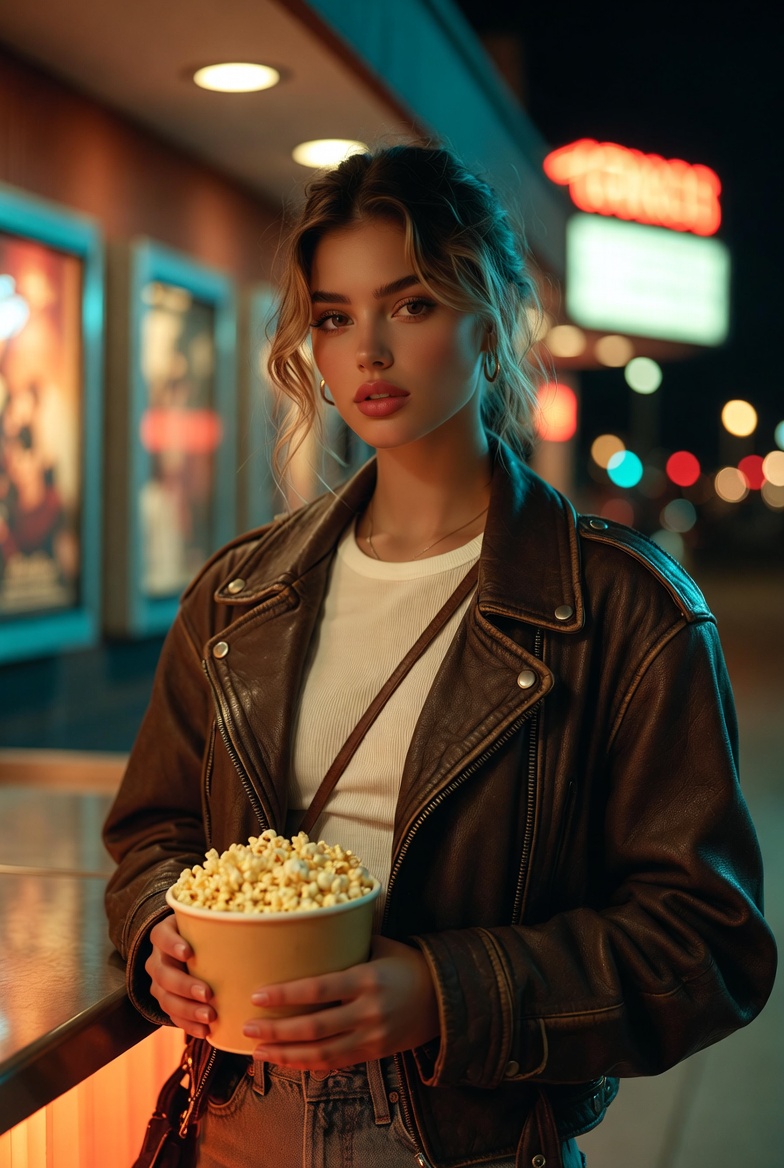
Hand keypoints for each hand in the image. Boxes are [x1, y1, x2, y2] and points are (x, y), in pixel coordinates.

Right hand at [146, 913, 214, 1037]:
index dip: (172, 945)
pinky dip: (188, 1025)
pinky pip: (172, 1016)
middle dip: (185, 986)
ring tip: (209, 1017)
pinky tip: (205, 1031)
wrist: (185, 948)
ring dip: (188, 1010)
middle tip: (207, 994)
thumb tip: (254, 924)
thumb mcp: (205, 924)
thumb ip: (220, 924)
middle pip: (164, 974)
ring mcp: (158, 982)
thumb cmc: (202, 932)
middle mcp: (157, 959)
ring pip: (166, 999)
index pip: (161, 937)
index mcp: (164, 935)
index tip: (189, 953)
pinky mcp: (164, 1000)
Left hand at [242, 935, 439, 1070]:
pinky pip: (335, 1064)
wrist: (444, 998)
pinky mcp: (373, 1054)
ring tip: (257, 1051)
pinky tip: (285, 1062)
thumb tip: (313, 924)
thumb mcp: (381, 946)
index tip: (257, 996)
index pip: (318, 988)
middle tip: (248, 1026)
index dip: (286, 995)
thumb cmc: (407, 964)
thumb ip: (349, 943)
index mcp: (366, 979)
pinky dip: (307, 1066)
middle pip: (314, 1027)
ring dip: (285, 1054)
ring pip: (321, 1053)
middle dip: (277, 1030)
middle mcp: (367, 1011)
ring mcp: (371, 1037)